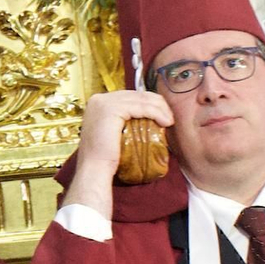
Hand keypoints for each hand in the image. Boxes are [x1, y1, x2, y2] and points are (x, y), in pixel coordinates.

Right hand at [65, 89, 174, 215]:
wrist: (95, 168)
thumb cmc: (105, 157)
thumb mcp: (112, 133)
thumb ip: (122, 121)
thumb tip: (145, 118)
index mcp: (98, 102)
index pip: (129, 96)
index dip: (148, 103)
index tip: (162, 115)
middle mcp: (99, 99)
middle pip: (135, 94)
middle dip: (156, 104)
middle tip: (168, 118)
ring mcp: (104, 102)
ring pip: (141, 99)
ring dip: (160, 109)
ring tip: (169, 121)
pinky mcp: (112, 109)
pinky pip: (141, 107)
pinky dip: (156, 113)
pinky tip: (165, 122)